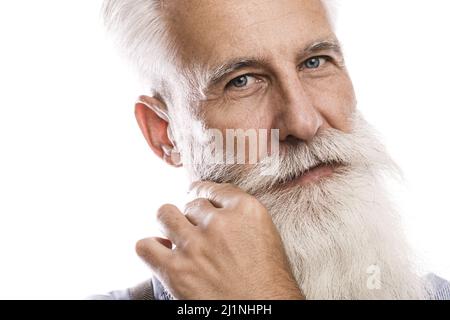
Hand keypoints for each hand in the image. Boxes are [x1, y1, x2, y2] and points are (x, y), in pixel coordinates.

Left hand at [136, 181, 303, 299]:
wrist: (264, 316)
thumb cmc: (271, 285)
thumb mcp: (267, 238)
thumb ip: (242, 219)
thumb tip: (218, 212)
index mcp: (246, 211)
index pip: (215, 189)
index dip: (206, 194)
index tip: (201, 198)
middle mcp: (219, 223)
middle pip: (192, 204)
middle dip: (193, 217)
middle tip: (198, 232)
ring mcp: (195, 245)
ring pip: (165, 214)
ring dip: (170, 224)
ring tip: (175, 236)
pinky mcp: (176, 271)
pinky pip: (145, 246)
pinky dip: (150, 248)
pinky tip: (160, 253)